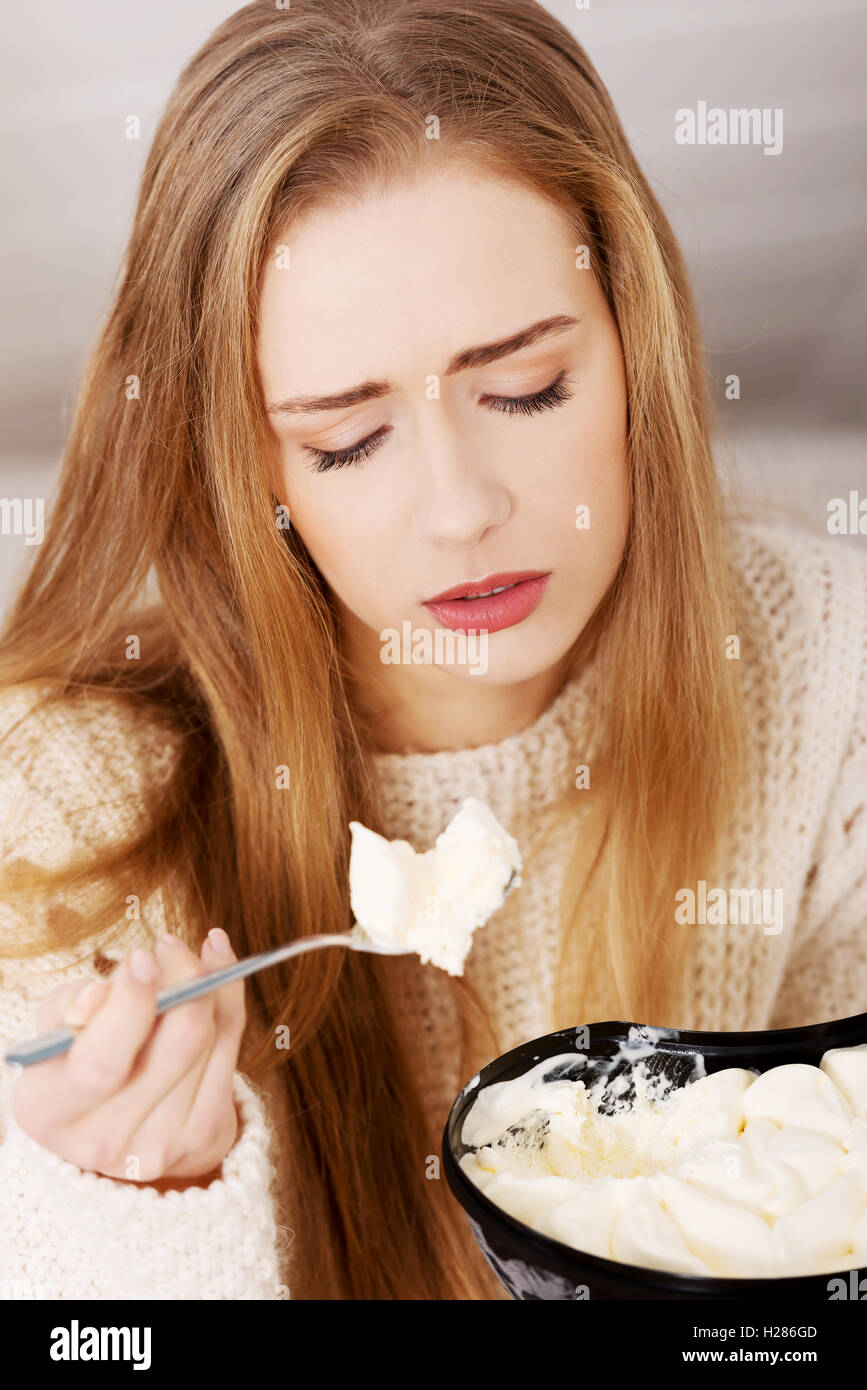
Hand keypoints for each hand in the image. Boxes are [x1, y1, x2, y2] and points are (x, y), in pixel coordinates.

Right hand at [11, 928, 245, 1184]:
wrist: (110, 1122)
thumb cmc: (73, 1057)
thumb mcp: (54, 1029)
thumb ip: (67, 1006)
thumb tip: (99, 995)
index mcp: (50, 1113)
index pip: (101, 1065)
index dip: (130, 1006)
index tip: (141, 957)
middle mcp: (105, 1139)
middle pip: (178, 1045)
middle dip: (183, 977)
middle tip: (169, 947)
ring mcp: (161, 1143)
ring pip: (210, 1036)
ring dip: (206, 979)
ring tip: (182, 957)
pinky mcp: (205, 1133)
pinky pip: (232, 1042)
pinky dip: (229, 992)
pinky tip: (217, 962)